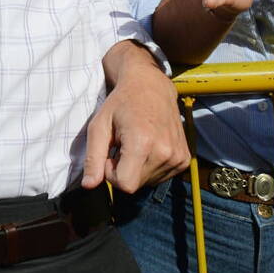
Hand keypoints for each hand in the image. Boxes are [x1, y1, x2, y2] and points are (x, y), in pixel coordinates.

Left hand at [84, 47, 189, 191]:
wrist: (151, 86)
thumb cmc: (121, 103)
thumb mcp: (99, 126)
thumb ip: (93, 158)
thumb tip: (88, 186)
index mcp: (142, 143)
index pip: (125, 185)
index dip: (111, 174)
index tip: (109, 154)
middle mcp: (164, 152)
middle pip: (136, 185)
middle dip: (123, 171)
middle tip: (121, 146)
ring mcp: (177, 157)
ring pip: (148, 182)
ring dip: (136, 168)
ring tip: (135, 143)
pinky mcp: (184, 159)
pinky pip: (161, 177)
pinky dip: (150, 166)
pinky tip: (148, 146)